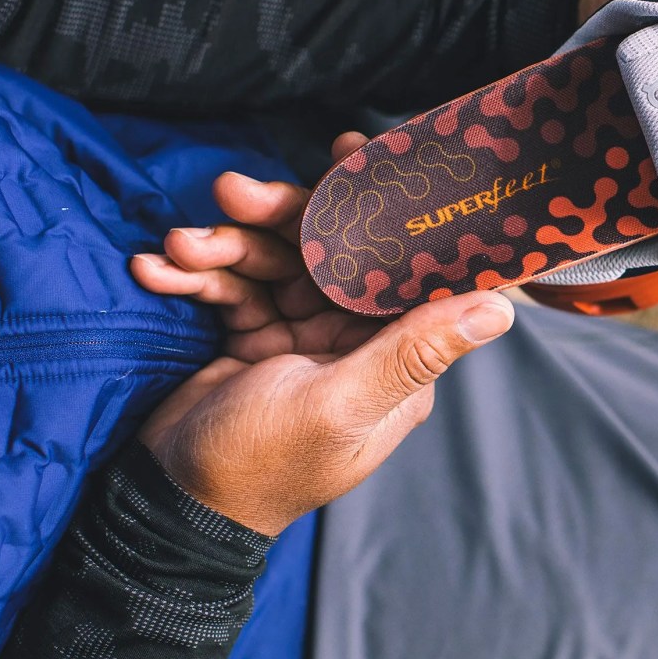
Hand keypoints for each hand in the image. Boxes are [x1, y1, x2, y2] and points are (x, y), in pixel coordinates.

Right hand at [128, 135, 513, 535]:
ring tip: (179, 245)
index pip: (402, 269)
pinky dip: (194, 273)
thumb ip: (412, 351)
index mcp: (397, 361)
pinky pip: (231, 285)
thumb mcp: (338, 404)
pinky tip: (154, 268)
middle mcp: (356, 344)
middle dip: (278, 218)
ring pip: (273, 261)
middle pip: (330, 253)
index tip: (350, 154)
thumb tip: (503, 308)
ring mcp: (302, 337)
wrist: (171, 503)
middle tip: (232, 192)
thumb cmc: (262, 464)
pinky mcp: (252, 335)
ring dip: (221, 246)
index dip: (380, 211)